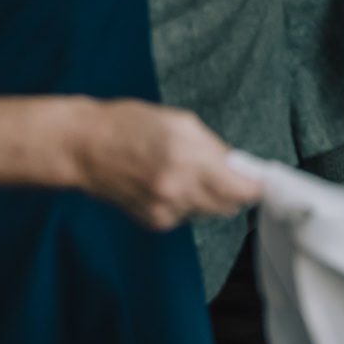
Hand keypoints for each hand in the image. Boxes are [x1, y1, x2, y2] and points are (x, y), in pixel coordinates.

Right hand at [78, 101, 261, 229]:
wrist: (85, 147)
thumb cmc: (129, 125)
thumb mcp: (180, 122)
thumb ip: (213, 147)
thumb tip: (238, 166)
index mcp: (188, 157)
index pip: (241, 188)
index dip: (255, 184)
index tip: (258, 179)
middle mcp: (179, 188)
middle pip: (230, 205)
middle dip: (235, 191)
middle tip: (229, 173)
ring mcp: (166, 209)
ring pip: (209, 212)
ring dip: (211, 197)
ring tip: (190, 172)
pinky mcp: (155, 221)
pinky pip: (187, 216)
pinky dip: (188, 203)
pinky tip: (170, 183)